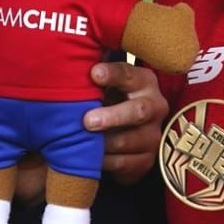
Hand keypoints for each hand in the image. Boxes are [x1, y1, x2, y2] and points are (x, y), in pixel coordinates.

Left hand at [85, 61, 170, 184]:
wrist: (125, 130)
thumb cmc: (108, 98)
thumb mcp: (104, 83)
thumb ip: (93, 73)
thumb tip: (68, 58)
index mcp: (143, 81)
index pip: (129, 74)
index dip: (112, 74)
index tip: (94, 73)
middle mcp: (155, 107)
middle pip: (138, 111)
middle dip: (112, 116)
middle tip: (87, 120)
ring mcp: (153, 135)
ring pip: (128, 141)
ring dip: (103, 144)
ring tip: (82, 142)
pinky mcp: (147, 161)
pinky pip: (124, 164)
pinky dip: (105, 162)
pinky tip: (90, 158)